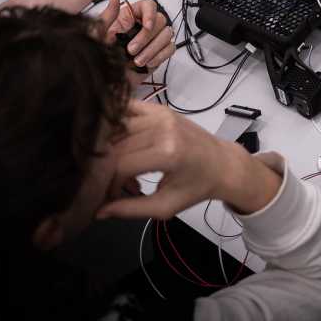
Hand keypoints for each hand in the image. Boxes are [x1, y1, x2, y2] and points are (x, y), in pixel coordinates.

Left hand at [96, 0, 174, 74]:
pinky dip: (160, 56)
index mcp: (129, 18)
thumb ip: (108, 15)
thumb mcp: (98, 35)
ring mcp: (152, 40)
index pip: (149, 6)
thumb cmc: (98, 57)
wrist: (104, 81)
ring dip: (153, 49)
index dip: (150, 14)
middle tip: (132, 50)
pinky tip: (147, 63)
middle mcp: (142, 26)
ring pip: (167, 35)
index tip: (146, 25)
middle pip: (160, 21)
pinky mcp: (158, 53)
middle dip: (147, 37)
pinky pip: (170, 49)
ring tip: (138, 61)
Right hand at [97, 101, 281, 219]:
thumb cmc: (196, 187)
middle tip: (115, 183)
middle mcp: (162, 128)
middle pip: (116, 146)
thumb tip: (97, 212)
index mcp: (167, 153)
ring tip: (121, 167)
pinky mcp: (160, 108)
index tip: (112, 196)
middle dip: (107, 168)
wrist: (222, 163)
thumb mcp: (165, 206)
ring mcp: (161, 114)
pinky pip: (128, 110)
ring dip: (111, 149)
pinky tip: (119, 143)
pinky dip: (117, 126)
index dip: (110, 184)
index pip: (120, 166)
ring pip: (117, 128)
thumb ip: (130, 209)